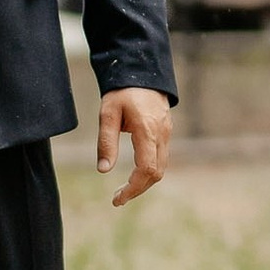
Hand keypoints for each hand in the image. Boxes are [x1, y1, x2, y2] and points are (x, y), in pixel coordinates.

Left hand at [98, 85, 171, 206]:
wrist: (141, 71)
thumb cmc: (122, 92)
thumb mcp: (107, 114)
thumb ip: (106, 142)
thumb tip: (103, 170)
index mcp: (147, 130)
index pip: (146, 169)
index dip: (133, 188)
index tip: (117, 198)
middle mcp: (162, 134)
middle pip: (156, 173)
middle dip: (138, 189)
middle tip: (117, 198)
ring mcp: (166, 133)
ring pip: (160, 168)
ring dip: (144, 182)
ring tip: (123, 190)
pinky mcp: (165, 132)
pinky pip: (160, 158)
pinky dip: (149, 171)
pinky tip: (134, 175)